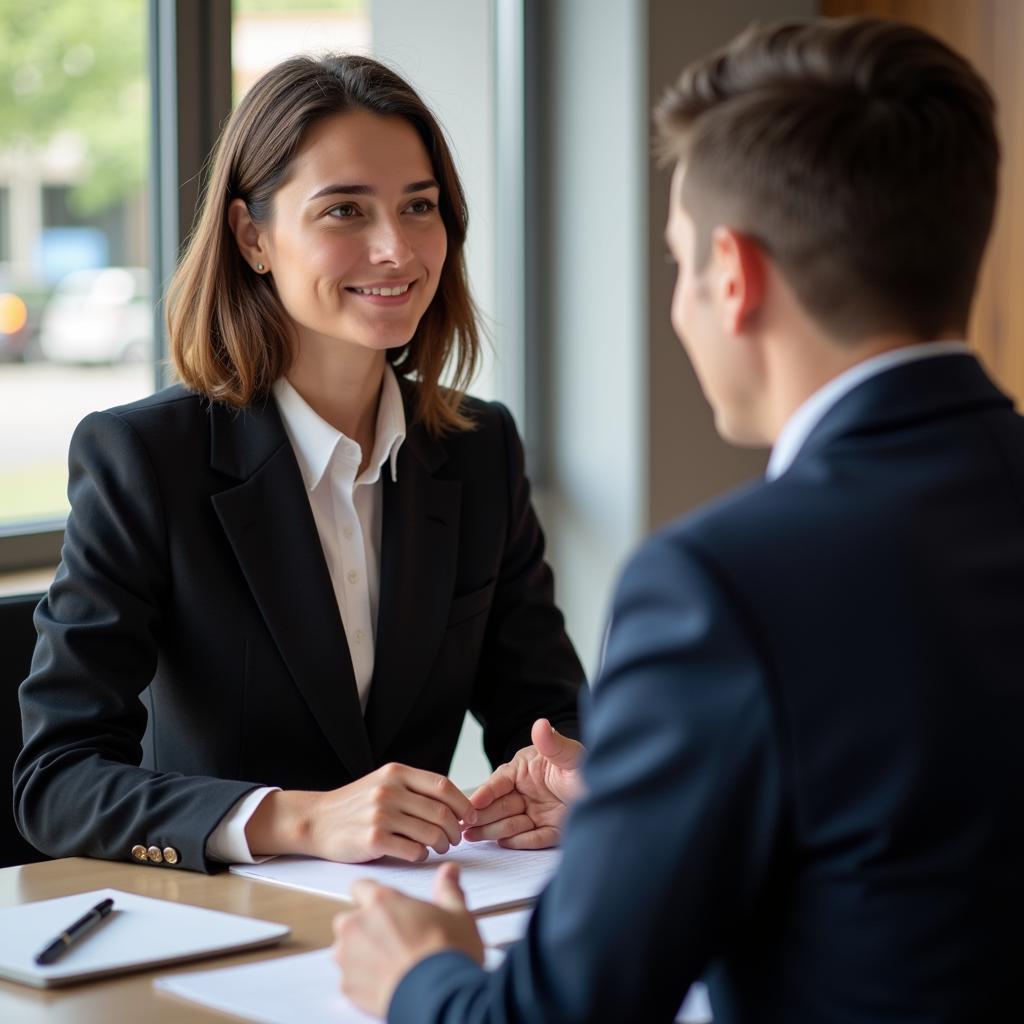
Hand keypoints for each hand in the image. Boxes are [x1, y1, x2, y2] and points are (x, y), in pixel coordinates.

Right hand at [245, 763, 477, 862]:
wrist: (316, 820)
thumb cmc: (355, 805)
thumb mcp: (384, 783)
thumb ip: (414, 789)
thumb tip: (455, 804)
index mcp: (396, 773)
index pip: (443, 786)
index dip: (463, 804)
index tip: (469, 817)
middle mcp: (390, 791)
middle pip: (441, 812)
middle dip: (455, 829)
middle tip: (455, 838)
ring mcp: (381, 814)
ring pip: (431, 833)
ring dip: (442, 844)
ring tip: (440, 847)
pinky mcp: (373, 839)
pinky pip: (413, 851)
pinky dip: (422, 855)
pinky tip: (418, 854)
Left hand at [333, 863, 483, 1017]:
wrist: (440, 996)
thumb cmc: (446, 953)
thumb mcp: (456, 914)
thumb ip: (447, 889)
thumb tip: (449, 871)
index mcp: (380, 901)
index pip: (360, 887)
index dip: (372, 897)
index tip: (385, 907)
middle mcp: (357, 924)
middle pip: (351, 919)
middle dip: (366, 927)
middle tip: (393, 938)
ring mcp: (348, 956)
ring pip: (346, 948)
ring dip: (361, 953)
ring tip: (391, 963)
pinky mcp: (347, 985)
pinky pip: (349, 977)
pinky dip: (363, 979)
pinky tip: (387, 981)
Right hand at [463, 718, 584, 848]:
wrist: (615, 793)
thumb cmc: (590, 768)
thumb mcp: (571, 755)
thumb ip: (553, 743)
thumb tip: (540, 724)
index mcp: (526, 769)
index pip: (500, 781)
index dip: (486, 793)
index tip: (473, 804)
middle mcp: (529, 791)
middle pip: (501, 805)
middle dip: (483, 817)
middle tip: (467, 827)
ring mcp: (538, 811)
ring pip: (512, 823)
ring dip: (496, 830)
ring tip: (479, 838)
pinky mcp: (551, 829)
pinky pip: (534, 837)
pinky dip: (521, 841)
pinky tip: (506, 843)